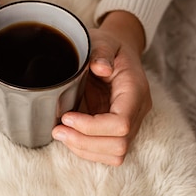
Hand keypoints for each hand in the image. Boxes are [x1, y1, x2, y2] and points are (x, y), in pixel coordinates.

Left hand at [52, 11, 151, 165]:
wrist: (116, 52)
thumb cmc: (109, 46)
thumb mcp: (103, 41)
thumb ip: (101, 52)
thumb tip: (100, 67)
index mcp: (135, 89)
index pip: (121, 123)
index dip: (92, 127)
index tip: (66, 117)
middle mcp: (138, 110)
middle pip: (120, 144)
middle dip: (85, 142)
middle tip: (57, 130)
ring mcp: (132, 123)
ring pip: (116, 154)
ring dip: (84, 149)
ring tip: (61, 134)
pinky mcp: (119, 131)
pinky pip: (108, 152)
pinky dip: (87, 150)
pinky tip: (70, 136)